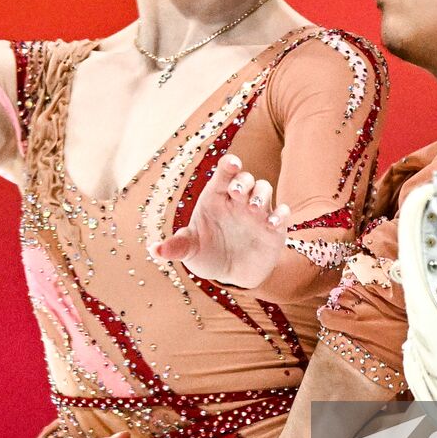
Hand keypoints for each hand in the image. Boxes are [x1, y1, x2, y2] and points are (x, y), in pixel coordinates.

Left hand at [150, 154, 290, 287]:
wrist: (231, 274)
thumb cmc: (208, 254)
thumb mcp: (191, 251)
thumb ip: (177, 247)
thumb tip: (154, 250)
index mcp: (216, 198)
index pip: (224, 174)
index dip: (229, 165)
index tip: (231, 163)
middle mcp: (238, 201)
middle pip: (245, 178)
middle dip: (243, 181)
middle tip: (237, 193)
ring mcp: (258, 212)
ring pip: (264, 189)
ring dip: (261, 194)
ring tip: (253, 208)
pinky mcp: (274, 228)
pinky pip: (282, 213)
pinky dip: (280, 214)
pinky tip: (272, 223)